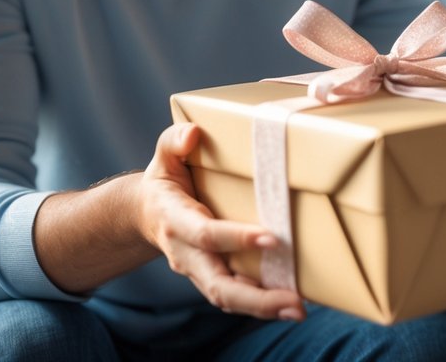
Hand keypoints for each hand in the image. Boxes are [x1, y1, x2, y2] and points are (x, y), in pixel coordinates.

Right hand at [140, 123, 305, 320]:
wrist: (147, 213)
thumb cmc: (164, 181)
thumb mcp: (163, 157)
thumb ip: (174, 141)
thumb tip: (193, 135)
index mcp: (175, 220)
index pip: (206, 235)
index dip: (236, 238)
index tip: (271, 238)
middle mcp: (186, 254)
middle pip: (218, 285)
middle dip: (256, 297)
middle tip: (295, 300)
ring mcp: (198, 271)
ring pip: (227, 299)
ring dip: (264, 307)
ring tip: (298, 310)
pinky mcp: (211, 278)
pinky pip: (234, 298)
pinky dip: (260, 304)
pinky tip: (289, 304)